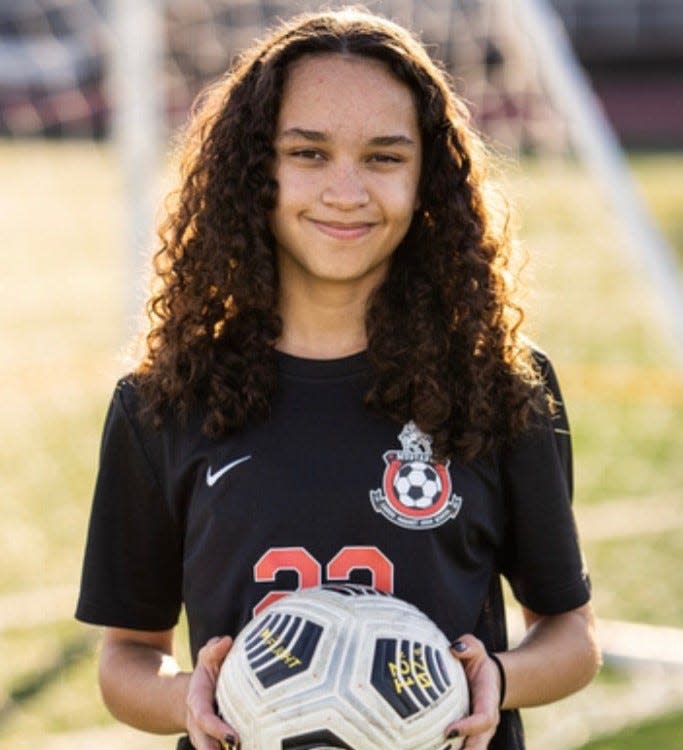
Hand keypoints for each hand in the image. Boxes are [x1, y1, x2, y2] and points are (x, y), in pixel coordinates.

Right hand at [185, 636, 238, 749]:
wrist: (198, 691)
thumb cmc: (208, 672)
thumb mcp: (207, 657)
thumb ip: (214, 650)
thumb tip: (226, 641)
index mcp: (196, 702)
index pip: (204, 718)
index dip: (217, 729)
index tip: (233, 737)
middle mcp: (198, 723)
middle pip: (205, 744)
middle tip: (237, 749)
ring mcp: (206, 735)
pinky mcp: (217, 741)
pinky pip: (223, 749)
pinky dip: (236, 749)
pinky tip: (255, 747)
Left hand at [444, 634, 500, 749]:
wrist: (488, 679)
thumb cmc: (478, 663)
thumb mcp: (476, 649)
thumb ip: (469, 646)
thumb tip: (454, 648)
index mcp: (488, 702)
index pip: (484, 720)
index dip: (469, 727)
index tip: (449, 731)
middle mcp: (485, 723)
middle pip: (478, 745)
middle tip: (440, 749)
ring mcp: (477, 732)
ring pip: (471, 749)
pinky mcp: (467, 735)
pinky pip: (459, 747)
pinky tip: (425, 748)